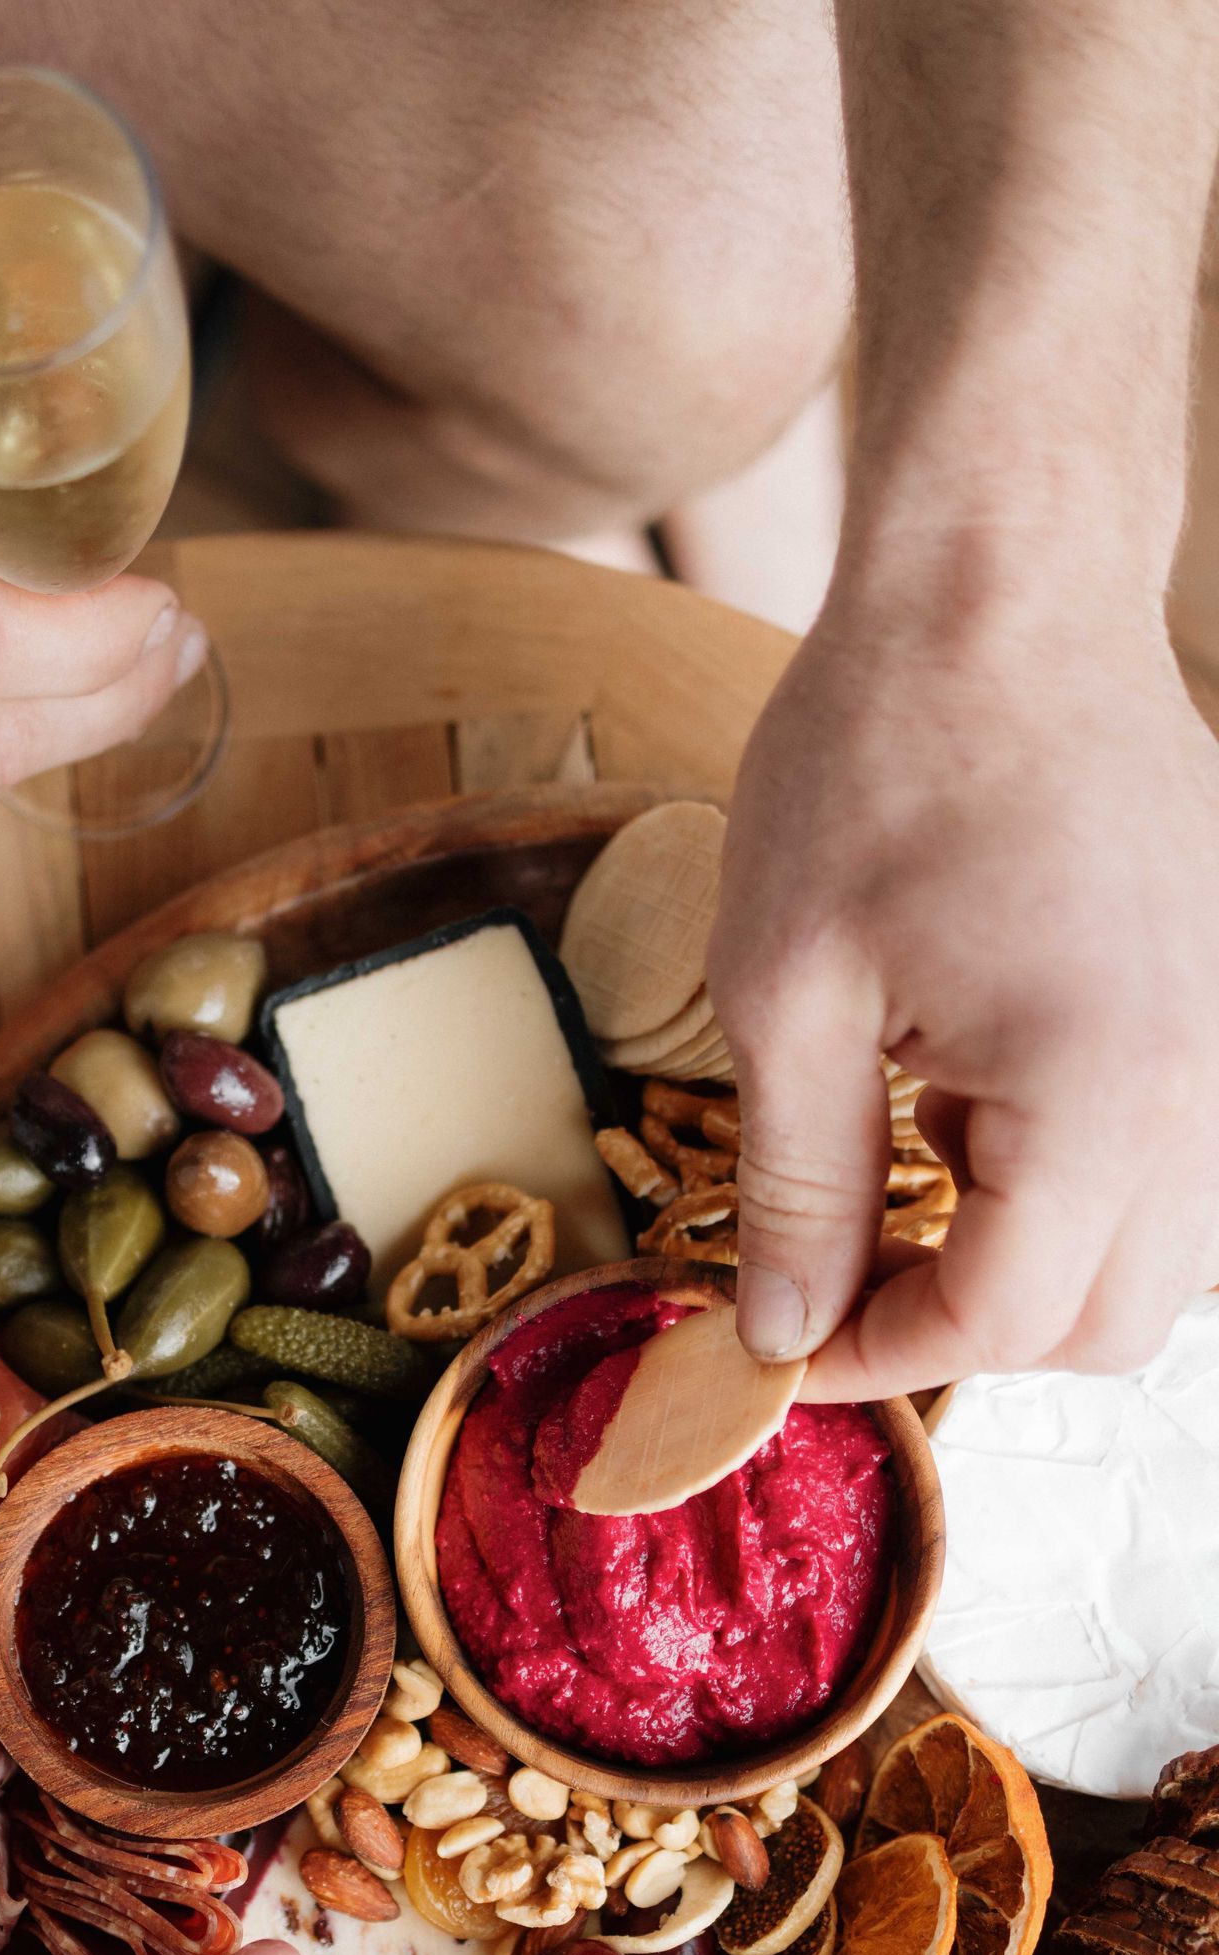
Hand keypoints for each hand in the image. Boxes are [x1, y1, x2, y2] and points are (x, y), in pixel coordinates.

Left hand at [706, 586, 1218, 1398]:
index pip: (1003, 1318)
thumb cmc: (879, 761)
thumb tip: (782, 1329)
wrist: (1000, 596)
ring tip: (916, 1150)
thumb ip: (796, 1185)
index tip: (780, 1349)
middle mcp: (1207, 1085)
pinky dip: (1086, 1187)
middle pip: (1109, 1325)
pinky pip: (1181, 1170)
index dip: (875, 1357)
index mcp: (1099, 1088)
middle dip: (967, 1328)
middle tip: (840, 1274)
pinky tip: (983, 1092)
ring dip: (1034, 1263)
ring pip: (1162, 1261)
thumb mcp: (785, 990)